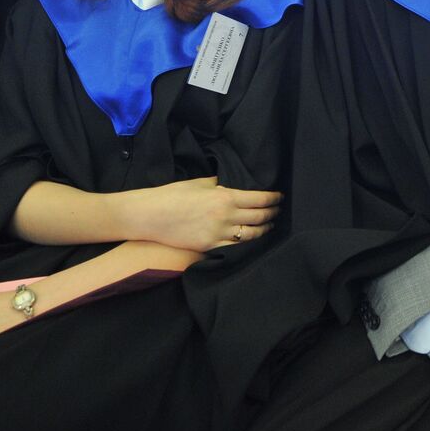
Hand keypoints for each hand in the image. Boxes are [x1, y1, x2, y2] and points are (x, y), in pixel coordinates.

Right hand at [125, 176, 279, 251]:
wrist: (150, 215)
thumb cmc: (173, 195)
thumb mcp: (201, 183)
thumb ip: (221, 184)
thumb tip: (234, 184)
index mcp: (226, 197)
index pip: (260, 199)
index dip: (273, 199)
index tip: (280, 198)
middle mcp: (226, 216)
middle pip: (259, 217)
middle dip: (272, 214)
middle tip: (278, 211)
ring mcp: (218, 234)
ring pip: (252, 235)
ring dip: (264, 230)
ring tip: (269, 226)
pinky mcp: (209, 247)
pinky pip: (235, 248)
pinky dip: (247, 244)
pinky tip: (251, 241)